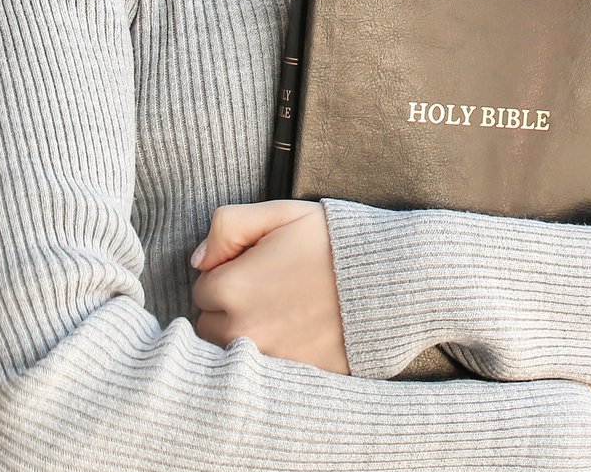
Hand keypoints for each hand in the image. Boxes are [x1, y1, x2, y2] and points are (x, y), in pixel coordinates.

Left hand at [188, 199, 348, 373]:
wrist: (392, 280)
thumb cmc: (336, 241)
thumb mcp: (281, 213)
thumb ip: (228, 225)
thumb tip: (198, 259)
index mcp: (232, 287)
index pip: (202, 287)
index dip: (229, 272)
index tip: (258, 266)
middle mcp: (241, 329)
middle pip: (210, 324)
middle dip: (230, 307)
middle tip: (269, 290)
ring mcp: (265, 357)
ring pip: (230, 351)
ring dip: (245, 334)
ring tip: (280, 313)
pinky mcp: (289, 376)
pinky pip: (260, 372)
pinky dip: (269, 355)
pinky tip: (293, 334)